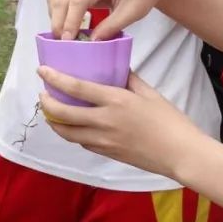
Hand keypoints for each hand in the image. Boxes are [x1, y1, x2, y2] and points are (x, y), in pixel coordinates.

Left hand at [38, 70, 211, 180]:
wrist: (180, 153)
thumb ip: (129, 79)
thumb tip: (117, 67)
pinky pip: (82, 142)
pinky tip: (73, 126)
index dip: (55, 79)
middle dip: (47, 103)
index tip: (42, 70)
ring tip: (50, 111)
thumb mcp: (149, 93)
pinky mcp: (107, 154)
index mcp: (115, 100)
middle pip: (64, 114)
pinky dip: (72, 133)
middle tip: (42, 93)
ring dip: (54, 121)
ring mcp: (104, 141)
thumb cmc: (169, 120)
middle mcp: (104, 121)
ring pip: (68, 133)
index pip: (76, 88)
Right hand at [47, 0, 168, 40]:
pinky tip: (68, 25)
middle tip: (64, 42)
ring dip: (56, 17)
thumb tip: (91, 42)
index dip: (70, 21)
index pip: (78, 0)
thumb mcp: (131, 14)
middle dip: (59, 22)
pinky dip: (60, 12)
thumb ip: (111, 27)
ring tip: (65, 35)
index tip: (69, 40)